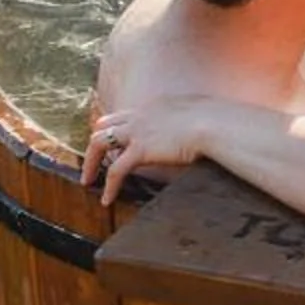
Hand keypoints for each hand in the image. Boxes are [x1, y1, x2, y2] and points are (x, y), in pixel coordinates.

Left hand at [83, 101, 215, 203]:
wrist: (215, 124)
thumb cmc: (217, 119)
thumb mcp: (199, 112)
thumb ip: (190, 118)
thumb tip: (200, 125)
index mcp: (153, 105)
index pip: (124, 114)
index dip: (114, 128)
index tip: (113, 141)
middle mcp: (139, 115)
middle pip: (103, 125)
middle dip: (95, 143)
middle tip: (93, 160)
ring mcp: (137, 131)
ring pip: (99, 144)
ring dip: (91, 163)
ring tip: (88, 180)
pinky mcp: (140, 149)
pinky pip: (115, 170)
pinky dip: (108, 186)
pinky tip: (107, 199)